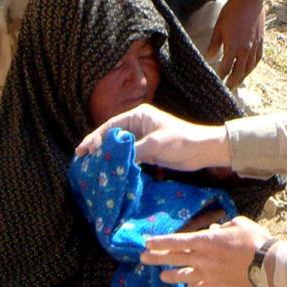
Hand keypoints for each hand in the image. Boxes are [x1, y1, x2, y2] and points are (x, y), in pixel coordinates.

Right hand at [75, 103, 229, 170]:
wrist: (204, 150)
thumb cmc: (183, 141)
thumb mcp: (156, 144)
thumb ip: (133, 149)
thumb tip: (113, 157)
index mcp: (138, 116)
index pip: (110, 126)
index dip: (95, 138)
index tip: (83, 150)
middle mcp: (137, 124)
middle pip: (111, 136)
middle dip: (97, 147)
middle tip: (82, 161)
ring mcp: (142, 138)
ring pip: (118, 147)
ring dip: (107, 156)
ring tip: (91, 167)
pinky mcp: (147, 150)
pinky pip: (128, 155)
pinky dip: (118, 162)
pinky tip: (110, 170)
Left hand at [140, 217, 271, 286]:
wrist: (268, 265)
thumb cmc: (255, 240)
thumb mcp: (239, 224)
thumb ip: (223, 227)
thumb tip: (214, 231)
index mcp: (206, 241)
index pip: (176, 241)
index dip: (160, 242)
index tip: (147, 243)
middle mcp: (203, 259)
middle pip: (174, 259)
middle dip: (156, 258)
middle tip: (143, 258)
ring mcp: (209, 274)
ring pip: (183, 276)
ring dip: (171, 275)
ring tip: (162, 276)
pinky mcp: (218, 286)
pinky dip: (193, 285)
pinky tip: (190, 285)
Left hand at [206, 0, 266, 87]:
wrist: (249, 0)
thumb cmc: (231, 12)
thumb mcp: (218, 28)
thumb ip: (214, 45)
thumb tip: (209, 57)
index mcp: (233, 47)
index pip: (225, 68)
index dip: (220, 76)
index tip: (215, 81)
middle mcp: (246, 50)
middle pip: (239, 72)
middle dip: (232, 82)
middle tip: (227, 89)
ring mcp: (255, 47)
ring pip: (249, 68)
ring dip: (243, 76)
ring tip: (237, 81)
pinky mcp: (261, 42)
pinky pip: (257, 59)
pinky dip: (252, 67)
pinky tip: (248, 68)